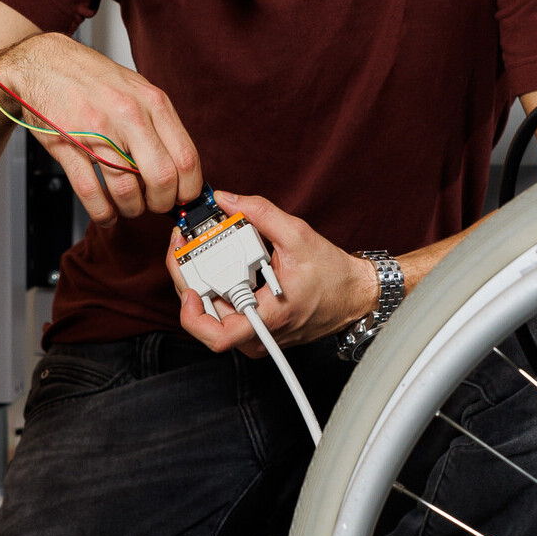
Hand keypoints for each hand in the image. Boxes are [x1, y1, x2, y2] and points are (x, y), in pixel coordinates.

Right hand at [0, 32, 201, 223]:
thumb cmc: (93, 79)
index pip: (187, 157)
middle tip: (154, 205)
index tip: (183, 198)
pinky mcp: (68, 145)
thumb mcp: (138, 90)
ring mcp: (97, 131)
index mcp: (152, 103)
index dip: (189, 188)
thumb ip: (161, 125)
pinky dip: (102, 212)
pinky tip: (105, 213)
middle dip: (161, 203)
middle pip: (162, 178)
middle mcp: (129, 115)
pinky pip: (90, 192)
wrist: (43, 62)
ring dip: (131, 209)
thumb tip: (182, 169)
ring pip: (126, 191)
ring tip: (128, 206)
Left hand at [169, 191, 378, 356]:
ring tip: (195, 254)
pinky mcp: (255, 330)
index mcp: (268, 318)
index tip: (188, 284)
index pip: (216, 335)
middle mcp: (258, 335)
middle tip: (182, 250)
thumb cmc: (333, 276)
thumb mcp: (298, 235)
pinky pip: (224, 313)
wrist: (353, 296)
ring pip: (211, 316)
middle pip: (204, 319)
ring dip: (199, 283)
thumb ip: (260, 212)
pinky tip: (214, 266)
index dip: (191, 313)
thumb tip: (227, 199)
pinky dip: (215, 288)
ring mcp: (255, 336)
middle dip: (188, 281)